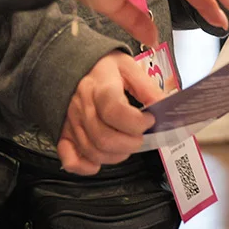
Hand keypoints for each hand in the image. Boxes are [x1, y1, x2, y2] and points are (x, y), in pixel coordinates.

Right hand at [56, 52, 161, 175]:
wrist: (70, 62)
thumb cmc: (101, 66)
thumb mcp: (128, 67)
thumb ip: (148, 88)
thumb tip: (164, 106)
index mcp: (99, 86)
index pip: (115, 111)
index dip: (136, 122)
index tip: (150, 119)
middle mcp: (82, 105)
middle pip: (104, 137)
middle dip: (131, 143)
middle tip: (142, 136)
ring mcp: (71, 122)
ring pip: (93, 151)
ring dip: (116, 155)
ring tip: (127, 144)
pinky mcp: (64, 133)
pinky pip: (70, 158)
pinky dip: (85, 167)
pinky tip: (99, 162)